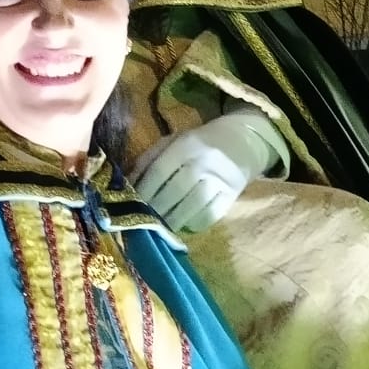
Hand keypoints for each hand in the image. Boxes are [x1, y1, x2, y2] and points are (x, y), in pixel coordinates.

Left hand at [133, 112, 280, 233]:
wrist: (241, 141)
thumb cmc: (198, 144)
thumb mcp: (172, 142)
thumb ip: (148, 161)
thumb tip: (127, 187)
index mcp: (186, 144)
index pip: (160, 171)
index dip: (144, 192)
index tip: (133, 207)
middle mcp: (205, 160)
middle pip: (175, 191)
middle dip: (157, 210)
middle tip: (145, 222)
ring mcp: (221, 178)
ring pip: (194, 205)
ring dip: (174, 220)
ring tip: (163, 227)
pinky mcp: (234, 193)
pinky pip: (211, 214)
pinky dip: (195, 223)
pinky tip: (185, 223)